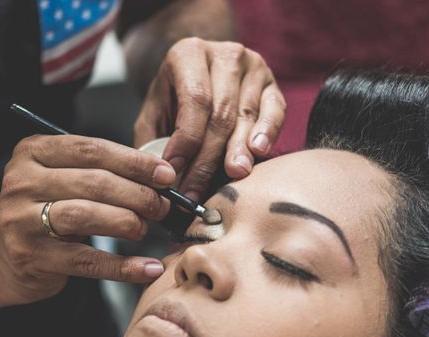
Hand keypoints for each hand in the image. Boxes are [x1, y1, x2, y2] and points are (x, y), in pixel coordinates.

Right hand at [0, 134, 174, 304]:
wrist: (2, 257)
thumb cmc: (44, 212)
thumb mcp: (61, 180)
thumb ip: (99, 171)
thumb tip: (159, 177)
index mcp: (33, 152)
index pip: (91, 149)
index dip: (134, 162)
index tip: (165, 175)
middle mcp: (22, 182)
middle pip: (92, 182)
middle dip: (137, 194)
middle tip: (161, 207)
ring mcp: (22, 220)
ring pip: (85, 215)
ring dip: (126, 222)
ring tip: (145, 229)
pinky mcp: (31, 256)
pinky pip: (86, 260)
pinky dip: (122, 266)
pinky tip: (148, 268)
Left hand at [134, 38, 285, 200]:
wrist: (197, 78)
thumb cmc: (172, 103)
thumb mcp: (153, 115)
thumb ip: (153, 142)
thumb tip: (161, 176)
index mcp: (188, 53)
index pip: (194, 99)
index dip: (186, 139)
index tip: (174, 170)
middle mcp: (225, 55)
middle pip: (220, 113)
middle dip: (207, 157)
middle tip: (198, 190)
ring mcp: (253, 67)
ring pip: (246, 115)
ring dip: (238, 150)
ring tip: (233, 175)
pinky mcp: (272, 84)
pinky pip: (275, 110)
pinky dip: (268, 132)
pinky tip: (260, 151)